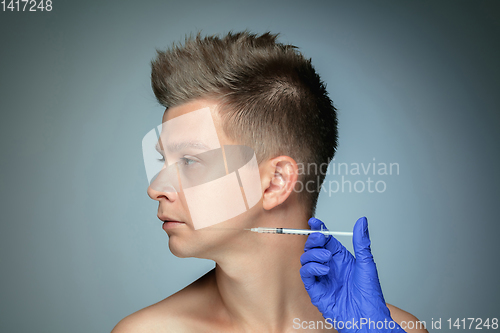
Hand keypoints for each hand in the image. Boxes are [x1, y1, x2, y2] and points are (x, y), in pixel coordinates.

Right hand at [300, 217, 404, 331]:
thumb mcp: (366, 263)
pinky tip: (324, 270)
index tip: (315, 221)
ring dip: (314, 255)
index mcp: (340, 258)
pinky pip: (306, 274)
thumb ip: (361, 241)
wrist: (366, 317)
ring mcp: (321, 277)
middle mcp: (329, 266)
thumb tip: (362, 222)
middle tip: (319, 238)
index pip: (325, 239)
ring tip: (327, 259)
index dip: (319, 229)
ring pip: (306, 258)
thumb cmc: (369, 294)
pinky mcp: (315, 289)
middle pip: (313, 247)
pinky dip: (312, 268)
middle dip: (313, 240)